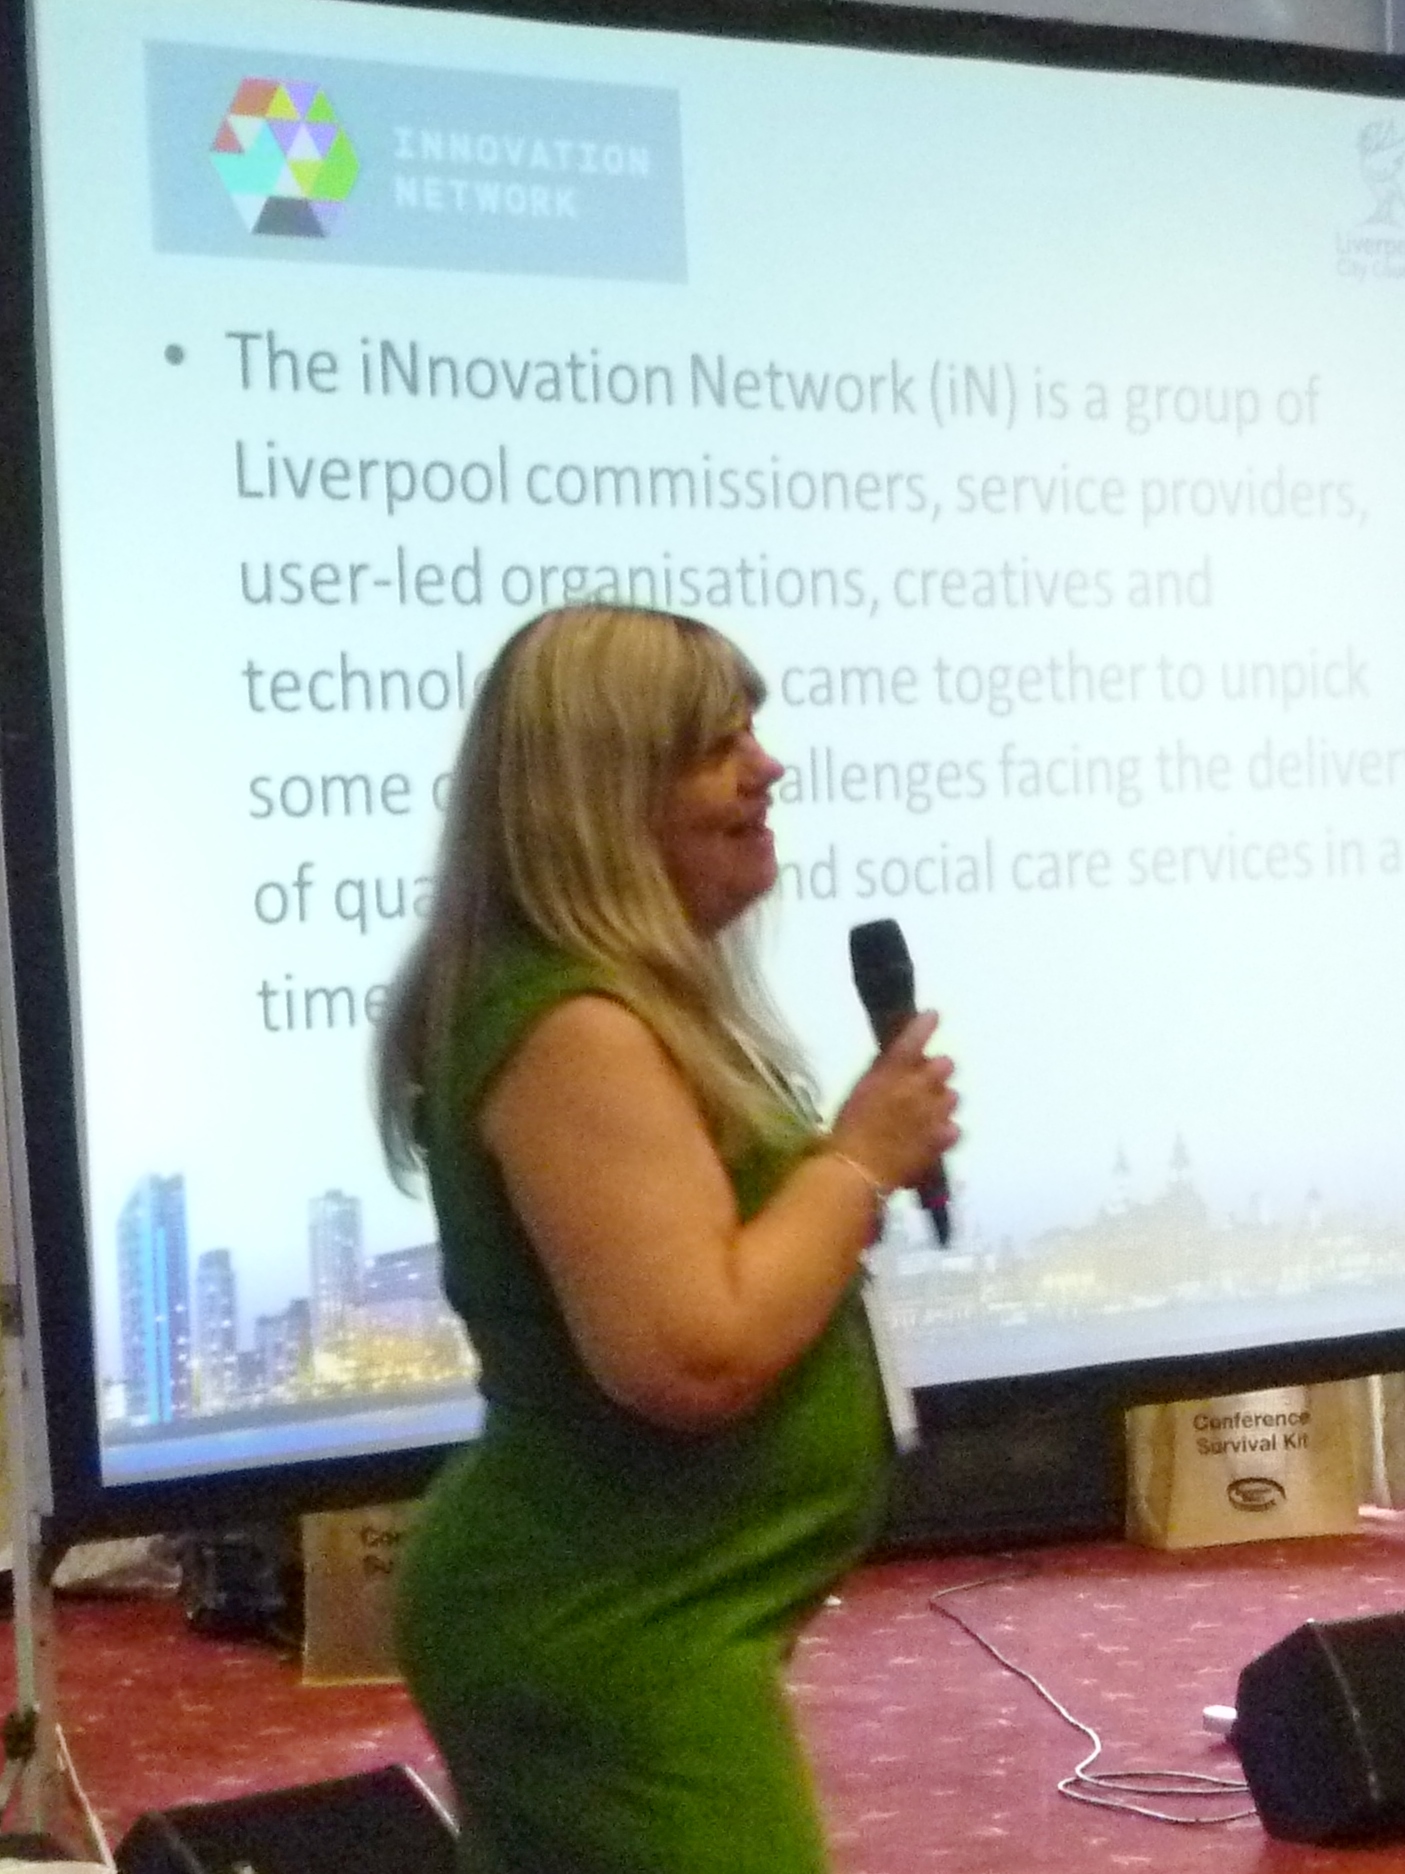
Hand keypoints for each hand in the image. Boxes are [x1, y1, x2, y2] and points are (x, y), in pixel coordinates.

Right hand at [829, 1012, 959, 1193]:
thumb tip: (897, 1061)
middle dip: (936, 1072)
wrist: (856, 1169)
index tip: (933, 1016)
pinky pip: (954, 1128)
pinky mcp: (942, 1139)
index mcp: (892, 1071)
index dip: (926, 1025)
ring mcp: (935, 1113)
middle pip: (945, 1065)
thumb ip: (882, 1073)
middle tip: (922, 1084)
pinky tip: (931, 1137)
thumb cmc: (848, 1128)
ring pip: (953, 1097)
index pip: (915, 1038)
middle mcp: (919, 1086)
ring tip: (924, 1115)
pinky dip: (944, 1130)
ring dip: (941, 1102)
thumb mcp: (860, 1090)